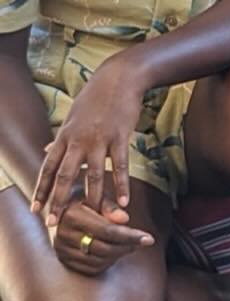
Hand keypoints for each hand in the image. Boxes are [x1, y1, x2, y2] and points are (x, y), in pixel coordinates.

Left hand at [31, 54, 145, 224]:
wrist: (118, 78)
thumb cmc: (95, 97)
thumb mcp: (73, 116)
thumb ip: (61, 137)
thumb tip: (45, 149)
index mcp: (65, 136)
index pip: (48, 168)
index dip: (41, 190)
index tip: (35, 210)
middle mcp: (78, 140)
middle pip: (64, 176)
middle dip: (58, 201)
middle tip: (54, 223)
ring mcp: (99, 139)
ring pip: (93, 175)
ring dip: (92, 198)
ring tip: (93, 218)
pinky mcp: (119, 137)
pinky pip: (120, 166)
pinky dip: (121, 186)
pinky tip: (123, 202)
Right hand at [51, 189, 154, 275]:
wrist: (57, 212)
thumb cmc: (83, 202)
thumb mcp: (96, 198)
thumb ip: (110, 208)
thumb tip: (125, 219)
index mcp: (71, 215)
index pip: (107, 230)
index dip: (130, 236)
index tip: (149, 238)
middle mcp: (63, 234)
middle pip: (104, 248)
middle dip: (127, 246)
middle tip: (143, 241)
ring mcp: (61, 250)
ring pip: (98, 260)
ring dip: (119, 255)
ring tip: (131, 245)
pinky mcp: (64, 260)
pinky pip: (91, 268)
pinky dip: (107, 263)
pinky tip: (116, 252)